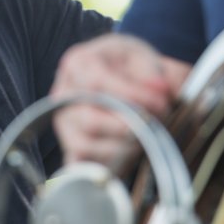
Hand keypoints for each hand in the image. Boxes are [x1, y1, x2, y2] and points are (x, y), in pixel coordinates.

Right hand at [50, 33, 189, 164]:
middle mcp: (63, 94)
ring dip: (124, 146)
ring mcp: (65, 124)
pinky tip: (130, 153)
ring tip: (148, 135)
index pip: (96, 82)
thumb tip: (160, 90)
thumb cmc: (131, 67)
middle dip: (130, 126)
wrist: (126, 78)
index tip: (160, 102)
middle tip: (157, 121)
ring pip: (87, 146)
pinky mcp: (71, 147)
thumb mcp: (144, 57)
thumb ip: (153, 73)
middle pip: (90, 120)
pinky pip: (85, 165)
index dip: (130, 96)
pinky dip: (108, 164)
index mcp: (78, 63)